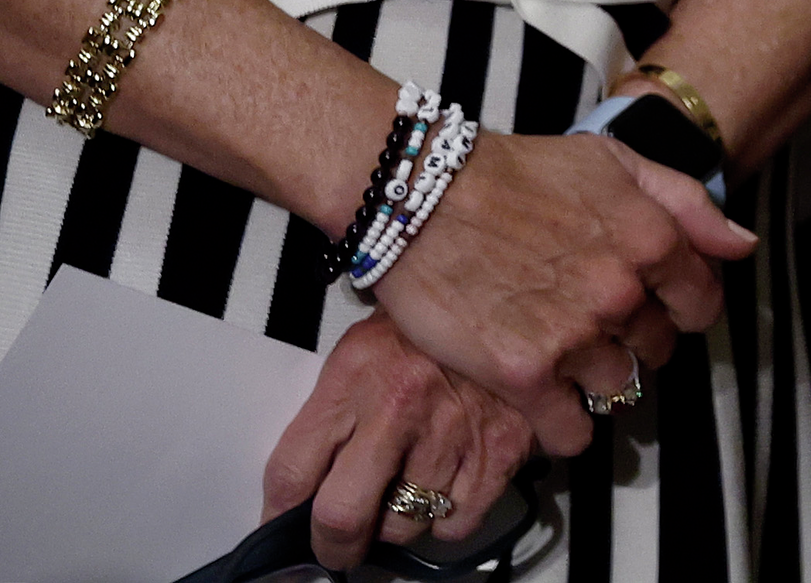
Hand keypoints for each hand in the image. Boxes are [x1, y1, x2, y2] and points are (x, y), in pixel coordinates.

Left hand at [266, 311, 526, 570]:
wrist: (500, 293)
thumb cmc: (418, 332)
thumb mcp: (353, 357)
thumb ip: (323, 422)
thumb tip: (297, 499)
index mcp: (354, 378)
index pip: (291, 475)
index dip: (279, 519)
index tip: (286, 532)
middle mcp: (401, 405)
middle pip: (343, 516)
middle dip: (335, 545)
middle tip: (341, 544)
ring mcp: (455, 429)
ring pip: (405, 524)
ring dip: (398, 522)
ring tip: (405, 491)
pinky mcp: (503, 445)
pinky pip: (459, 522)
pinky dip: (448, 518)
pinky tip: (447, 487)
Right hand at [373, 128, 750, 448]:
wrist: (426, 196)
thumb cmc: (522, 173)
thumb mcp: (618, 163)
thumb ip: (689, 205)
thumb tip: (743, 247)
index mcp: (654, 241)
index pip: (702, 304)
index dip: (681, 308)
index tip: (654, 306)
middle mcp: (623, 293)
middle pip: (657, 348)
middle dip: (635, 340)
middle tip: (596, 325)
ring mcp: (575, 336)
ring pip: (617, 388)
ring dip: (597, 380)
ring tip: (565, 357)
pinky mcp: (524, 373)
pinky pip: (572, 431)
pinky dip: (567, 428)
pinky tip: (551, 407)